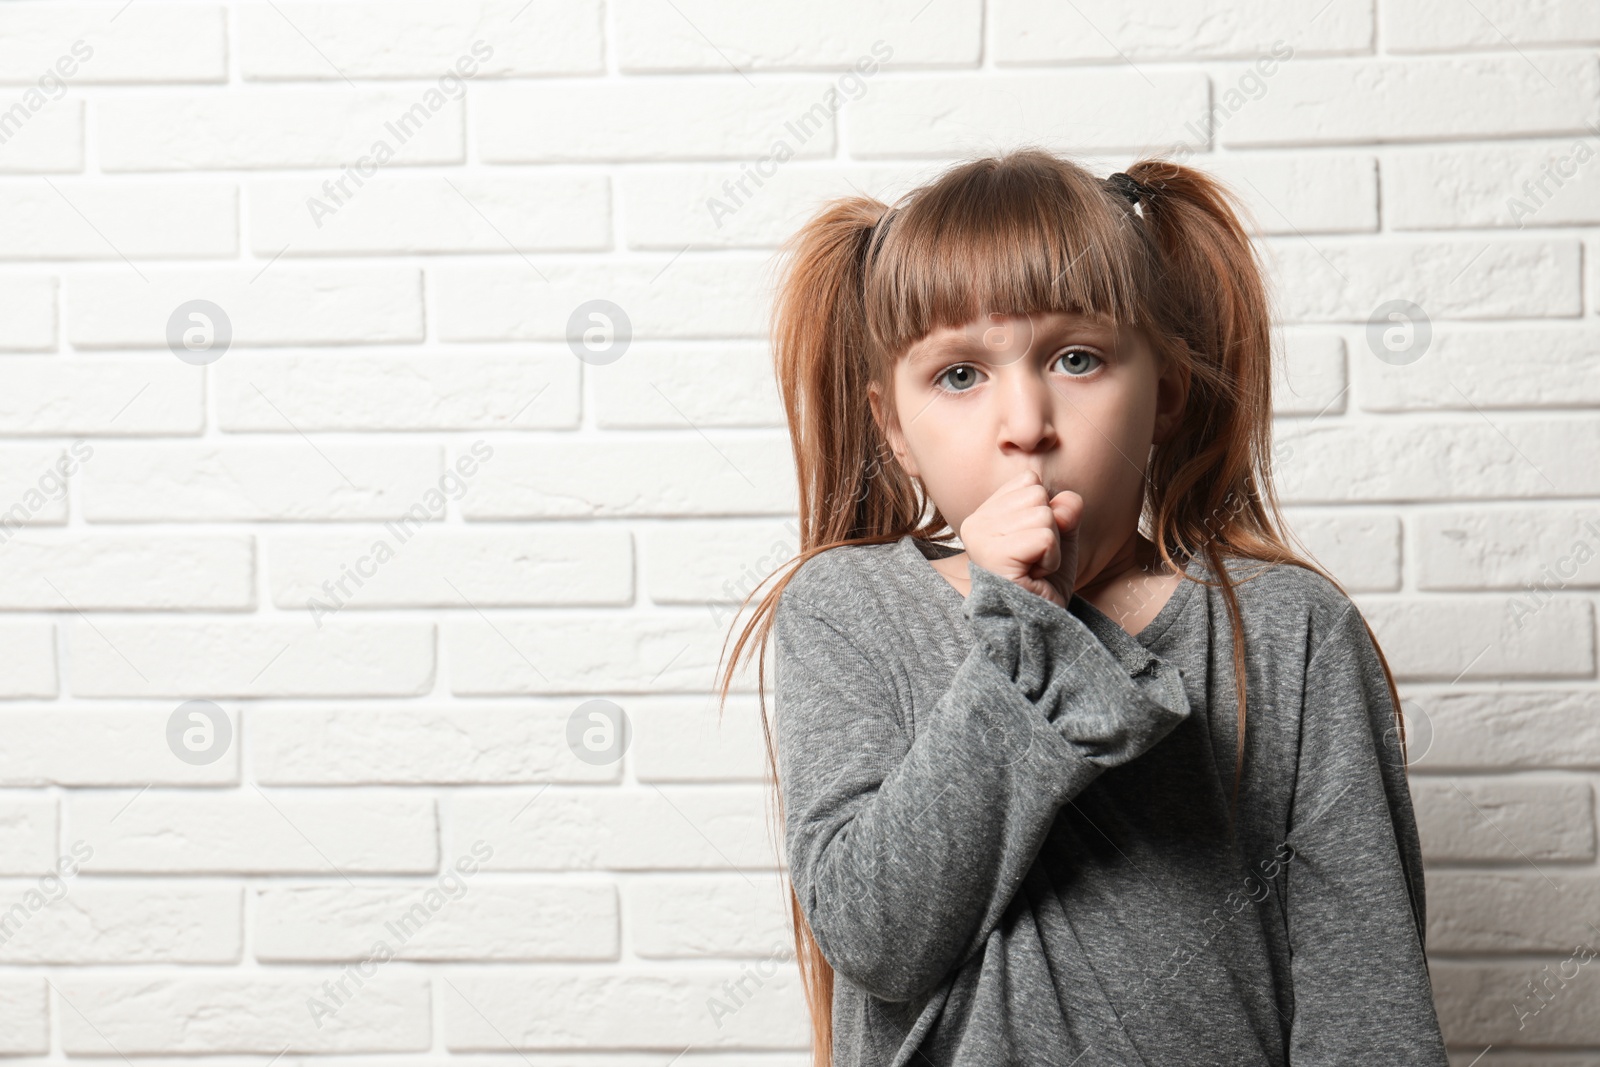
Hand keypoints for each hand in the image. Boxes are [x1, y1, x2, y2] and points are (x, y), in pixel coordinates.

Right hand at [959, 470, 1081, 607]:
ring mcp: (980, 539)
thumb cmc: (1044, 584)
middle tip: (1034, 560)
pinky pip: (1045, 537)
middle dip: (1050, 529)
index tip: (1032, 546)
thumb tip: (1062, 504)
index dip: (1046, 513)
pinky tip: (1034, 576)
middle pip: (1037, 494)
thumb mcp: (1061, 537)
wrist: (1036, 628)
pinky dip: (1051, 559)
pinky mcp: (994, 555)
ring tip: (1034, 569)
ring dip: (1052, 547)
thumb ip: (1065, 509)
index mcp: (984, 514)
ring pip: (1044, 514)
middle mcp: (975, 523)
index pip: (1030, 481)